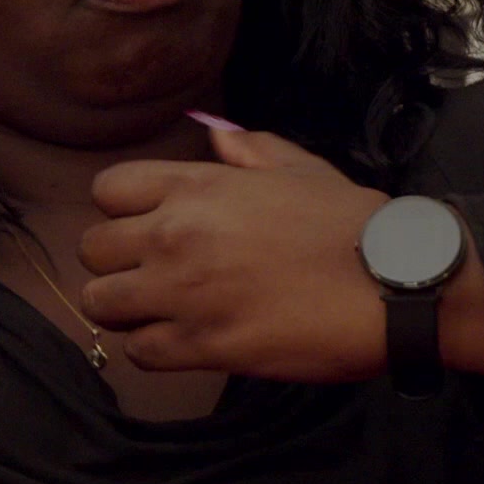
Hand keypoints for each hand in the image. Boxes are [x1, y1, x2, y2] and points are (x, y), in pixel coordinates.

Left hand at [79, 129, 390, 382]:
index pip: (108, 189)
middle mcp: (177, 235)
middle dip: (116, 261)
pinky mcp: (201, 346)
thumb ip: (248, 149)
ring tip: (161, 312)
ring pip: (102, 302)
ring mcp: (184, 293)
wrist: (391, 282)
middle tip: (151, 274)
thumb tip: (214, 131)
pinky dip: (154, 349)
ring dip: (126, 308)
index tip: (148, 225)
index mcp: (198, 186)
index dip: (122, 209)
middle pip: (92, 248)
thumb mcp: (300, 169)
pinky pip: (138, 352)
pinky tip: (184, 342)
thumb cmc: (351, 223)